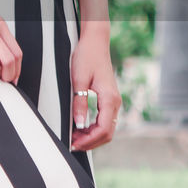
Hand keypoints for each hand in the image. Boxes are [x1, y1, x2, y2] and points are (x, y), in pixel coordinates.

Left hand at [69, 28, 120, 150]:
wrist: (95, 43)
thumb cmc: (87, 57)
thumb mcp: (78, 80)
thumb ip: (79, 103)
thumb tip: (78, 125)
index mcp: (109, 99)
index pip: (103, 129)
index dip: (89, 141)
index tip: (74, 144)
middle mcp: (115, 102)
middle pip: (107, 133)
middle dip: (91, 142)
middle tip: (72, 144)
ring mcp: (113, 101)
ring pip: (107, 129)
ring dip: (92, 136)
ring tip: (74, 137)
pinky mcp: (109, 100)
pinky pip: (104, 120)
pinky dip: (93, 128)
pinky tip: (80, 128)